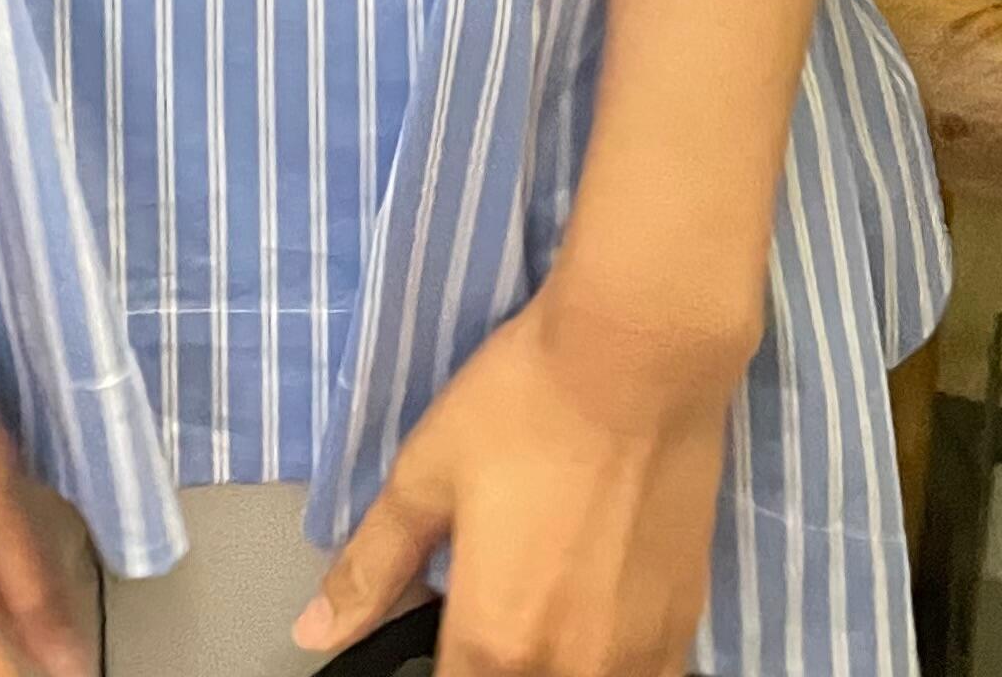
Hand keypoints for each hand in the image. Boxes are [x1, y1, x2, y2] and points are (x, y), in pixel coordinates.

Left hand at [289, 280, 743, 676]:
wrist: (637, 356)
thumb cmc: (523, 404)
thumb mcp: (425, 474)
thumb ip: (372, 566)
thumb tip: (315, 632)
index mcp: (494, 642)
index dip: (438, 668)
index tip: (444, 633)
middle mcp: (569, 671)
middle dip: (495, 663)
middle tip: (493, 603)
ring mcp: (637, 659)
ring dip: (554, 664)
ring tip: (542, 605)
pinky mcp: (686, 629)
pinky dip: (610, 662)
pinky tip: (597, 611)